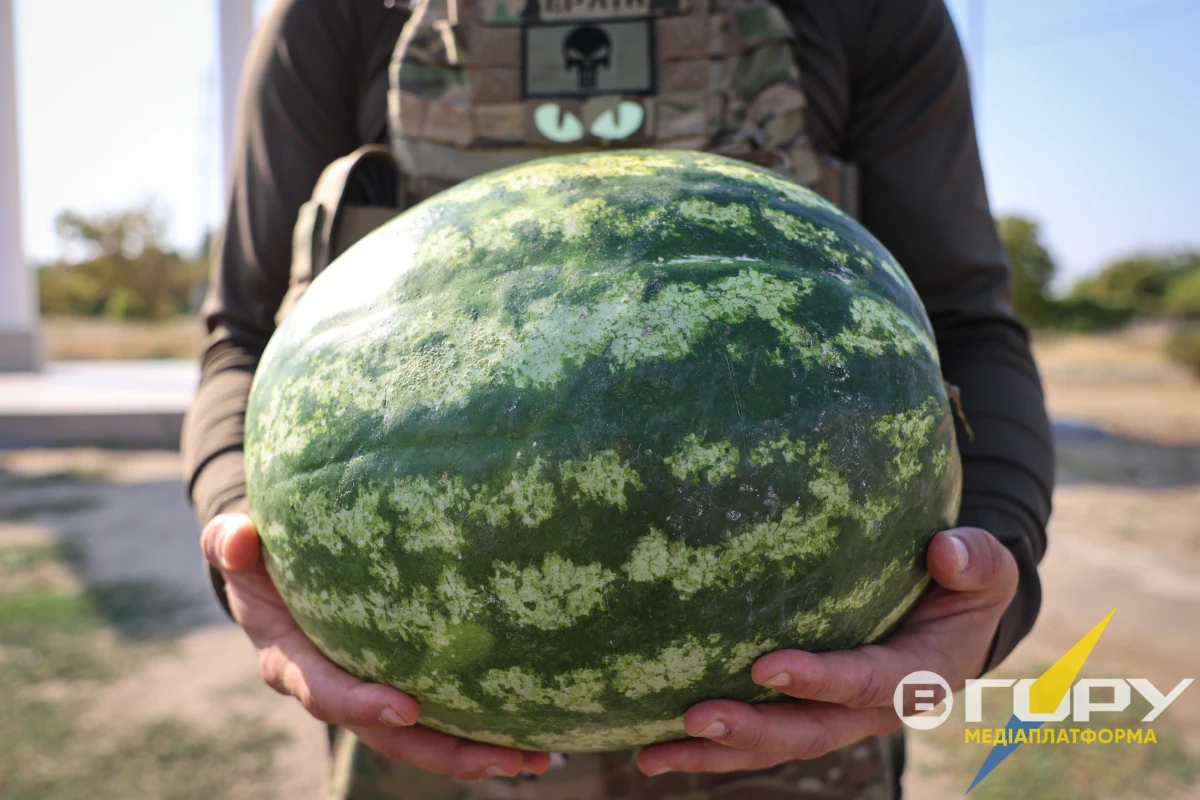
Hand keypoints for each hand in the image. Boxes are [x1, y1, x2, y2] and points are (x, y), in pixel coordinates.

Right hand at [201, 512, 551, 778]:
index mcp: (293, 663)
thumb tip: (238, 540)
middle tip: (503, 759)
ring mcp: (369, 694)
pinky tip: (533, 729)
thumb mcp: (235, 546)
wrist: (270, 574)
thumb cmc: (256, 555)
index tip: (406, 707)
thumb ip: (230, 542)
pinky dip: (481, 723)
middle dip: (444, 753)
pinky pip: (440, 711)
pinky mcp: (397, 684)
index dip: (362, 705)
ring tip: (537, 759)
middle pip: (390, 737)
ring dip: (477, 752)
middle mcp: (335, 690)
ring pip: (423, 737)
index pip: (327, 693)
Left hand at [637, 527, 1018, 774]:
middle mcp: (869, 710)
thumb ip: (975, 561)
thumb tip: (943, 550)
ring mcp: (834, 716)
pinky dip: (710, 744)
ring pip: (772, 744)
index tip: (767, 666)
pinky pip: (758, 731)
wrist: (955, 617)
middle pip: (807, 731)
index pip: (864, 682)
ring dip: (714, 752)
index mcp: (916, 677)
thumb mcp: (986, 571)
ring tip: (650, 755)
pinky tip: (651, 741)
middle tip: (696, 720)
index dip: (820, 680)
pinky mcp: (805, 710)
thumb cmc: (966, 586)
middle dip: (752, 731)